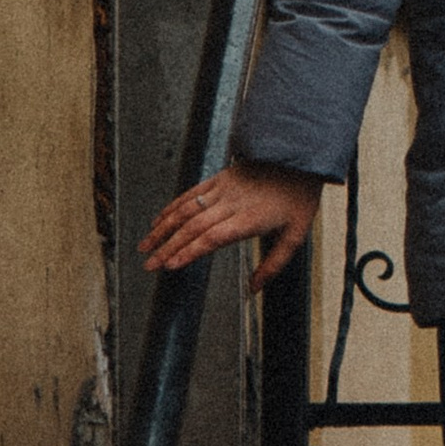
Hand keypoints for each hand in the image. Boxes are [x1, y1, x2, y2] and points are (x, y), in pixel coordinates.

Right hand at [139, 162, 321, 291]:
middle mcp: (232, 202)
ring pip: (186, 210)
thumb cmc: (299, 196)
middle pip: (193, 227)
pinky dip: (171, 208)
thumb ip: (274, 264)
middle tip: (149, 265)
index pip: (212, 237)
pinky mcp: (219, 178)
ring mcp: (223, 188)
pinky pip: (190, 194)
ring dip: (162, 229)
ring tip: (145, 247)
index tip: (170, 266)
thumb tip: (254, 289)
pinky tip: (158, 221)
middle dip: (167, 248)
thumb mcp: (296, 234)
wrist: (299, 156)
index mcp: (250, 218)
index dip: (189, 252)